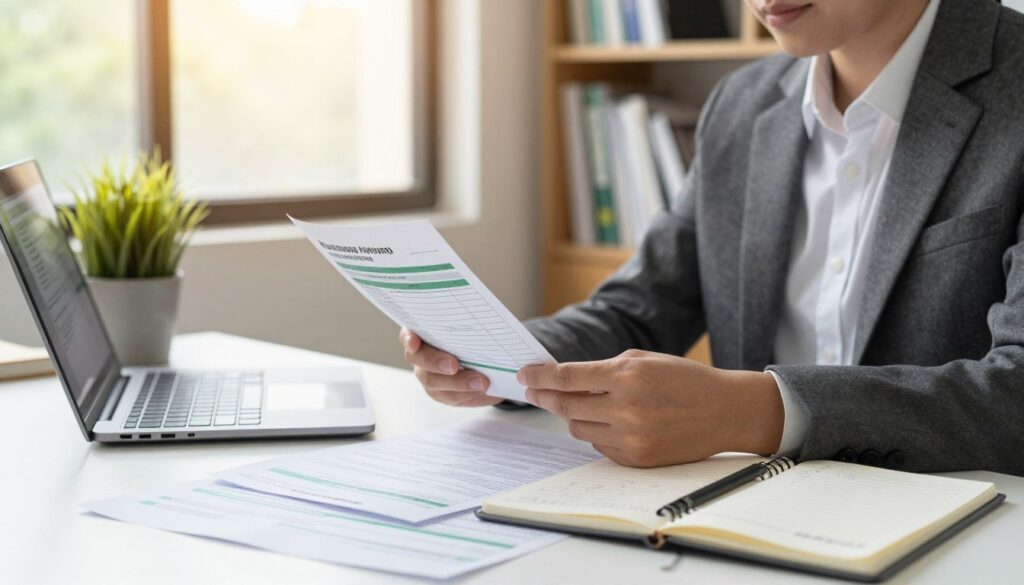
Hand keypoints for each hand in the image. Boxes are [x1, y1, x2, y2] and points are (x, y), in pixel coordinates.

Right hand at [399, 327, 501, 406]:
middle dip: (434, 362)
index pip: (408, 333)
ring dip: (457, 382)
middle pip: (416, 358)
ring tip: (481, 381)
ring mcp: (429, 374)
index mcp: (426, 331)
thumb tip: (481, 315)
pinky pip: (449, 396)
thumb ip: (471, 321)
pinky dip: (466, 393)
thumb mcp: (477, 327)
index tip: (414, 343)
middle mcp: (422, 353)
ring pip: (432, 381)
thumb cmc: (480, 339)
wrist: (493, 363)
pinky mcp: (441, 392)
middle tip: (454, 365)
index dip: (408, 338)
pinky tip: (480, 388)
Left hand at [518, 349, 783, 466]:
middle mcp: (626, 408)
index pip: (567, 378)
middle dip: (546, 397)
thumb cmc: (684, 380)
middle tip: (534, 391)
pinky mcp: (636, 459)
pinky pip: (599, 446)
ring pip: (578, 428)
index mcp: (627, 376)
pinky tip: (615, 422)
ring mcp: (631, 437)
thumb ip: (604, 369)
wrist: (724, 411)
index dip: (539, 377)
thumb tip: (564, 379)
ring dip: (575, 415)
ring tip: (589, 405)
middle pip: (566, 406)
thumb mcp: (644, 360)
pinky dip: (599, 433)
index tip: (523, 376)